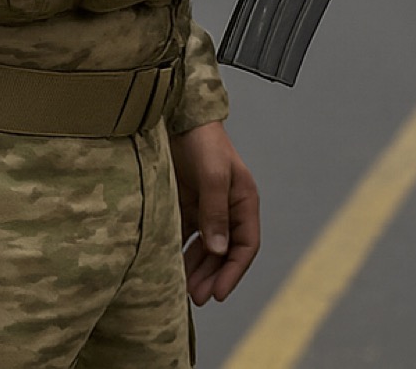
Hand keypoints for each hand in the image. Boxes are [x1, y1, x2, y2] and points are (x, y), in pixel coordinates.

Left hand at [172, 120, 262, 304]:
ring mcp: (205, 208)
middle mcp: (227, 208)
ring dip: (197, 270)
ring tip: (183, 291)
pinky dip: (180, 254)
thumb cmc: (203, 141)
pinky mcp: (185, 205)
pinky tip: (169, 268)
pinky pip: (185, 237)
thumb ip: (216, 212)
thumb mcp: (213, 175)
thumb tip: (219, 250)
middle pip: (225, 252)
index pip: (246, 244)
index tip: (218, 293)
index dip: (234, 271)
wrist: (176, 118)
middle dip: (213, 277)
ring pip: (206, 248)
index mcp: (243, 200)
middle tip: (197, 298)